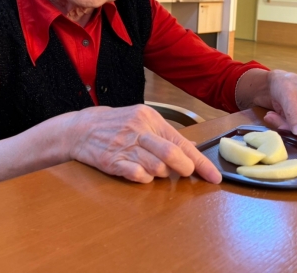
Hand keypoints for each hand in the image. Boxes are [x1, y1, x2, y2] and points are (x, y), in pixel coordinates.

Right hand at [68, 104, 221, 183]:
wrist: (81, 128)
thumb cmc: (116, 125)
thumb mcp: (142, 120)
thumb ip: (166, 135)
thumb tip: (191, 148)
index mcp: (150, 118)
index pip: (181, 142)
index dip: (201, 162)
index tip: (214, 177)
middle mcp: (138, 130)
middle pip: (171, 154)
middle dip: (184, 169)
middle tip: (185, 174)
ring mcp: (124, 145)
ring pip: (156, 168)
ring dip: (162, 174)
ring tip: (156, 170)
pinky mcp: (112, 161)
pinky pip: (137, 175)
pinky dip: (144, 178)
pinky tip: (141, 173)